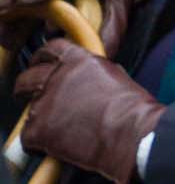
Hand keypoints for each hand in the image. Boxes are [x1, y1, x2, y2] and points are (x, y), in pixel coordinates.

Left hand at [14, 40, 164, 183]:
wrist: (129, 131)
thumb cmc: (130, 107)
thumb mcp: (115, 75)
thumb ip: (91, 72)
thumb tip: (83, 80)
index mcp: (79, 60)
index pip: (52, 49)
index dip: (43, 56)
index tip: (40, 63)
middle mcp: (58, 77)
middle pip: (28, 77)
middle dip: (27, 85)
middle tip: (29, 93)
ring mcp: (45, 103)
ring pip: (28, 108)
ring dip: (38, 116)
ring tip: (54, 125)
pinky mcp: (38, 129)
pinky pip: (27, 135)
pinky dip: (38, 141)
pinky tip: (54, 143)